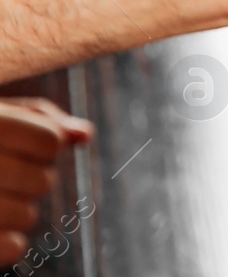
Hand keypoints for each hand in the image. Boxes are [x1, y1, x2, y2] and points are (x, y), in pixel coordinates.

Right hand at [0, 98, 90, 264]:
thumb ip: (37, 117)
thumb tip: (84, 134)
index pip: (49, 141)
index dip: (43, 144)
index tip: (19, 145)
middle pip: (42, 180)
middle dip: (28, 178)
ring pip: (27, 215)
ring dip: (13, 209)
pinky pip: (13, 247)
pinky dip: (6, 241)